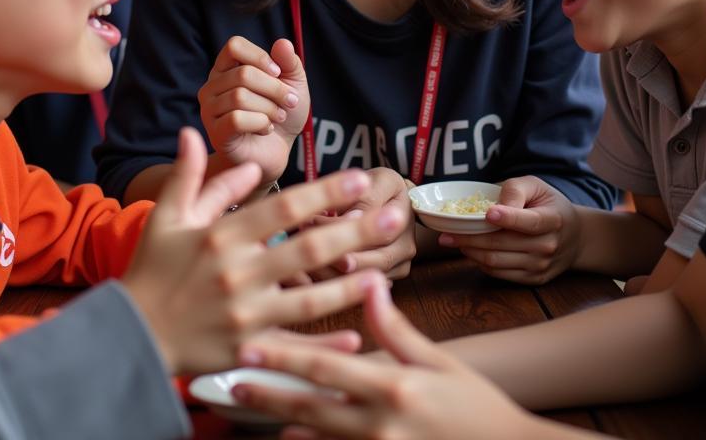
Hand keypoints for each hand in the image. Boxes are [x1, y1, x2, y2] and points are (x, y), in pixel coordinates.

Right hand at [123, 128, 405, 375]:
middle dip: (355, 231)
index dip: (323, 193)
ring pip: (308, 300)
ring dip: (349, 286)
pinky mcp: (247, 350)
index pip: (282, 209)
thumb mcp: (166, 217)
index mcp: (221, 237)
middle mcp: (238, 274)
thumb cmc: (151, 270)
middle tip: (394, 215)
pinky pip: (294, 348)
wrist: (130, 333)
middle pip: (306, 250)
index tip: (358, 178)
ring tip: (384, 271)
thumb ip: (189, 176)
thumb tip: (194, 134)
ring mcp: (245, 315)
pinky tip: (356, 336)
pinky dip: (325, 346)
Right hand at [199, 36, 308, 188]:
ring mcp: (210, 110)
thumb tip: (282, 43)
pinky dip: (260, 123)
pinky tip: (266, 128)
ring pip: (240, 97)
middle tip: (289, 102)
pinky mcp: (215, 133)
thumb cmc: (280, 115)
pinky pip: (236, 119)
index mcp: (227, 69)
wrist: (277, 152)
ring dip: (270, 108)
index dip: (260, 56)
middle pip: (243, 74)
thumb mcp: (293, 85)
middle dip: (275, 88)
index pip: (234, 46)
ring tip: (278, 117)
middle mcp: (212, 86)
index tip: (278, 73)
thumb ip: (289, 63)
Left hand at [232, 280, 538, 438]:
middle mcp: (379, 423)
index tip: (248, 347)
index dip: (283, 358)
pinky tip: (290, 439)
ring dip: (281, 424)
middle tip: (231, 386)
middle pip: (310, 408)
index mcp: (392, 384)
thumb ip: (396, 327)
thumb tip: (371, 282)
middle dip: (268, 396)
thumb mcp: (438, 359)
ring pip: (318, 438)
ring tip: (246, 412)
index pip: (325, 368)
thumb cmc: (474, 403)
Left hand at [438, 176, 580, 284]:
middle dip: (470, 238)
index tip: (488, 212)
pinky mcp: (533, 280)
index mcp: (553, 220)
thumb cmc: (549, 205)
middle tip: (445, 233)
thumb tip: (497, 205)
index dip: (509, 218)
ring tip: (451, 241)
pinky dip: (480, 262)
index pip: (529, 222)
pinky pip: (500, 273)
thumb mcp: (536, 186)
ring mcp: (540, 266)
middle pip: (503, 244)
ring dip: (470, 252)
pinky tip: (469, 251)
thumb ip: (515, 189)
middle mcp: (548, 246)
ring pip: (497, 261)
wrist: (575, 237)